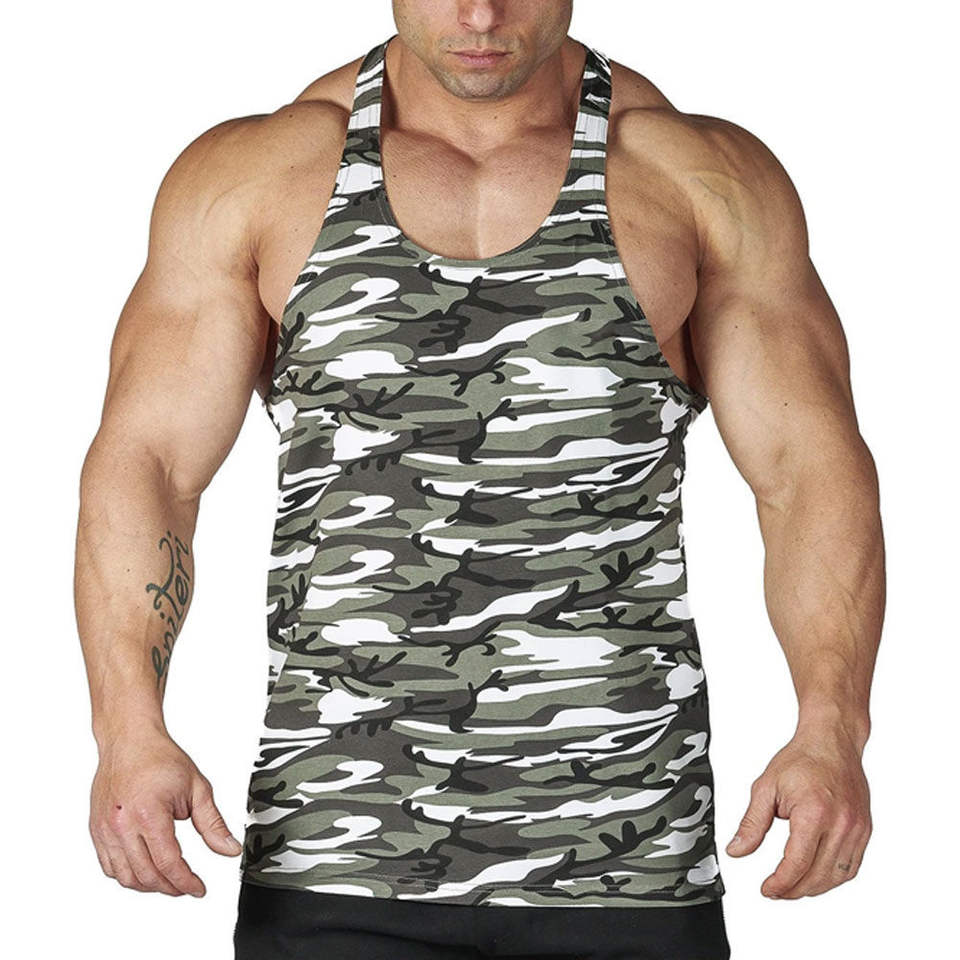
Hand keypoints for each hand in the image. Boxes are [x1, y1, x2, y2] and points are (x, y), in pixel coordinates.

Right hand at [89, 728, 241, 895]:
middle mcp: (122, 825)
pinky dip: (128, 876)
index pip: (168, 863)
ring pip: (125, 877)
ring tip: (169, 882)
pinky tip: (145, 871)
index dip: (186, 882)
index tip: (199, 888)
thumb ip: (213, 823)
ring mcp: (105, 829)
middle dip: (171, 887)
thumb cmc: (160, 758)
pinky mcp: (96, 830)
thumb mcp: (197, 788)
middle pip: (147, 875)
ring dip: (149, 886)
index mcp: (149, 814)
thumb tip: (229, 850)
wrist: (129, 740)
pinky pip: (109, 866)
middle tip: (187, 887)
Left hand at [725, 723, 871, 898]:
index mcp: (814, 812)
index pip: (797, 863)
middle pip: (818, 876)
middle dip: (794, 890)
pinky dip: (832, 878)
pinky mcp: (865, 830)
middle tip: (775, 890)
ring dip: (814, 888)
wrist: (832, 740)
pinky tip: (816, 876)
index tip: (767, 889)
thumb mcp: (766, 787)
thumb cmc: (802, 759)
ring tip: (792, 886)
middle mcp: (841, 824)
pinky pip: (851, 867)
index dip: (780, 883)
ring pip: (837, 877)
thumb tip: (737, 851)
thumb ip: (751, 823)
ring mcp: (857, 829)